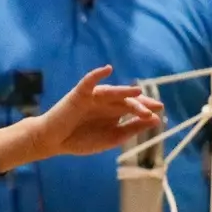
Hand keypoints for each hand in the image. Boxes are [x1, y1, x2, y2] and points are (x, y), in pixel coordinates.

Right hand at [30, 65, 164, 157]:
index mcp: (114, 113)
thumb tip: (155, 120)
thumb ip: (131, 129)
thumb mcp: (111, 138)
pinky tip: (107, 69)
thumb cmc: (80, 141)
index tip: (159, 113)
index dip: (146, 109)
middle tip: (155, 106)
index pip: (133, 107)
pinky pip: (89, 81)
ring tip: (138, 91)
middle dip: (140, 102)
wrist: (53, 141)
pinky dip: (97, 74)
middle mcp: (106, 102)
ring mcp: (94, 97)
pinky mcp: (80, 93)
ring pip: (113, 92)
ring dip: (125, 91)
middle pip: (126, 99)